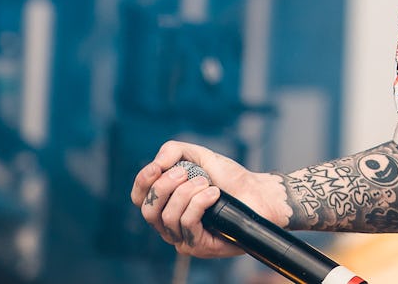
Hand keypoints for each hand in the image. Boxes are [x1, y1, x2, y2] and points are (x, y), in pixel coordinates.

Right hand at [130, 140, 288, 257]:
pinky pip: (187, 224)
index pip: (139, 198)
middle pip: (148, 210)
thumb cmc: (229, 178)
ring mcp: (182, 237)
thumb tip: (156, 164)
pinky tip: (214, 194)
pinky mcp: (198, 245)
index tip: (158, 167)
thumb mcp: (200, 157)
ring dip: (187, 193)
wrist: (258, 193)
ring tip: (207, 183)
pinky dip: (199, 202)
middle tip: (187, 172)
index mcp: (165, 203)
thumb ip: (174, 151)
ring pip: (168, 217)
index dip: (143, 182)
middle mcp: (169, 224)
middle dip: (164, 187)